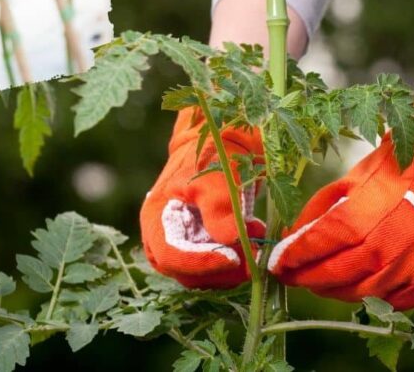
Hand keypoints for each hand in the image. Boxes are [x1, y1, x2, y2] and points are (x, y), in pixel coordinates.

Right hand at [140, 108, 264, 288]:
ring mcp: (183, 243)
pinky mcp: (203, 246)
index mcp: (156, 217)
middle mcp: (164, 236)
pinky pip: (216, 266)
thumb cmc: (215, 151)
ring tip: (256, 237)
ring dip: (232, 266)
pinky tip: (254, 236)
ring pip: (203, 275)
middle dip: (220, 268)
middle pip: (185, 273)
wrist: (224, 138)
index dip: (199, 262)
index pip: (170, 256)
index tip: (231, 257)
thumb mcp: (218, 174)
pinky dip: (237, 259)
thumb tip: (228, 241)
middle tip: (253, 252)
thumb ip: (220, 206)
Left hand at [267, 82, 413, 309]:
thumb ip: (321, 209)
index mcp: (359, 218)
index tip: (276, 264)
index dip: (292, 259)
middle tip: (294, 277)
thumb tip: (294, 236)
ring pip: (362, 294)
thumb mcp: (352, 178)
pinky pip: (396, 301)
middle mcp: (384, 249)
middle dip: (308, 279)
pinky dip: (376, 297)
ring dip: (336, 291)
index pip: (314, 249)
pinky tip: (363, 286)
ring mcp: (410, 267)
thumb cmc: (400, 166)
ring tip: (323, 281)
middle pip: (334, 277)